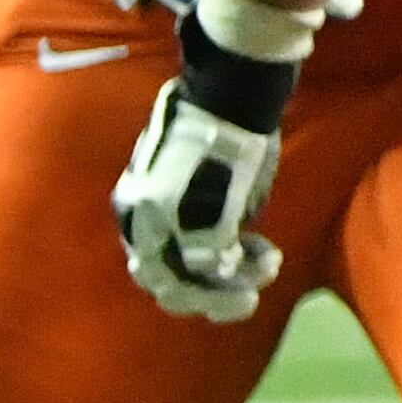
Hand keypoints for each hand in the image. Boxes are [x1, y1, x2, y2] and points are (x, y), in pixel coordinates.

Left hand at [112, 29, 291, 322]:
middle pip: (161, 282)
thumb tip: (214, 249)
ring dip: (227, 294)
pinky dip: (249, 272)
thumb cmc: (212, 128)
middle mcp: (139, 223)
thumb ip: (189, 214)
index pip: (148, 260)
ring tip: (256, 287)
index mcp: (132, 208)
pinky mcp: (198, 228)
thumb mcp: (185, 177)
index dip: (180, 276)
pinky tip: (269, 259)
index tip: (215, 272)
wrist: (225, 102)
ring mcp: (165, 228)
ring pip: (190, 285)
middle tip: (238, 300)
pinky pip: (221, 268)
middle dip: (201, 298)